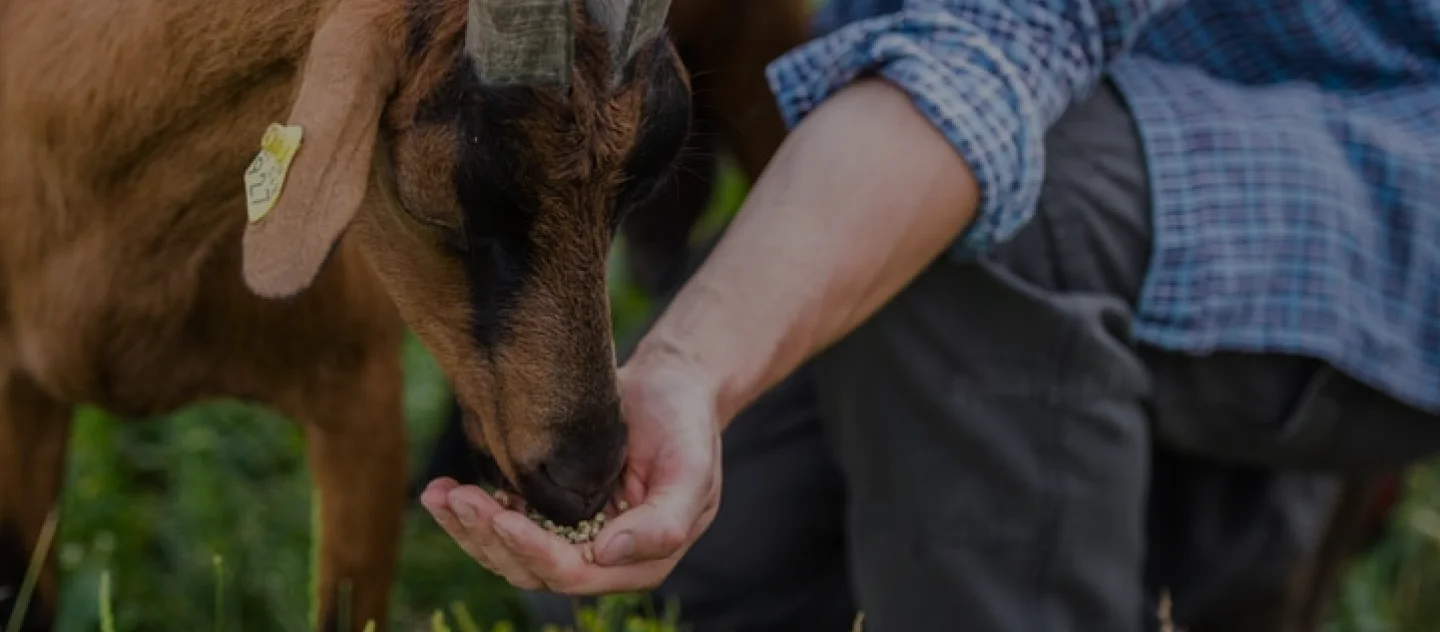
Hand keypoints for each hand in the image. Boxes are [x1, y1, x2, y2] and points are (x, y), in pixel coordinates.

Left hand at [420, 348, 723, 593]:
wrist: (671, 387)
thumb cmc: (686, 425)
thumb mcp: (691, 469)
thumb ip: (663, 521)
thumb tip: (607, 554)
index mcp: (640, 560)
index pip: (575, 572)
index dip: (534, 551)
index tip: (501, 515)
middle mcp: (602, 558)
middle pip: (533, 569)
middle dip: (490, 537)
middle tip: (458, 497)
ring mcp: (573, 537)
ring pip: (510, 554)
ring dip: (471, 530)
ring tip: (439, 495)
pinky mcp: (550, 513)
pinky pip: (504, 526)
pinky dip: (472, 514)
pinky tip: (443, 491)